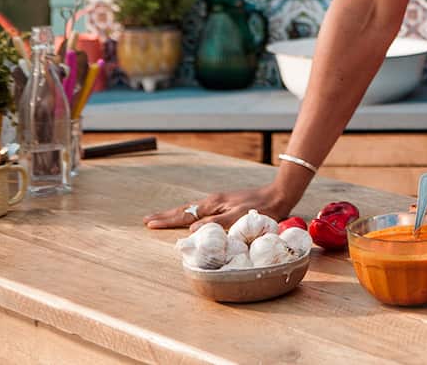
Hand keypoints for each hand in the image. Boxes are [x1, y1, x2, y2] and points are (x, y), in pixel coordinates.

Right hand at [144, 183, 294, 231]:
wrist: (279, 194)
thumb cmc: (261, 209)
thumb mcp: (240, 218)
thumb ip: (218, 223)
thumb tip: (194, 230)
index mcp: (214, 204)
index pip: (185, 214)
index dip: (167, 220)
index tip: (150, 224)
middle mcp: (214, 201)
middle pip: (184, 209)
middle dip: (166, 215)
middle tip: (147, 219)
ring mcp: (220, 201)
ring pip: (192, 209)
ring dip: (176, 214)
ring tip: (163, 217)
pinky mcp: (227, 204)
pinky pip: (201, 209)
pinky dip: (190, 213)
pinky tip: (192, 216)